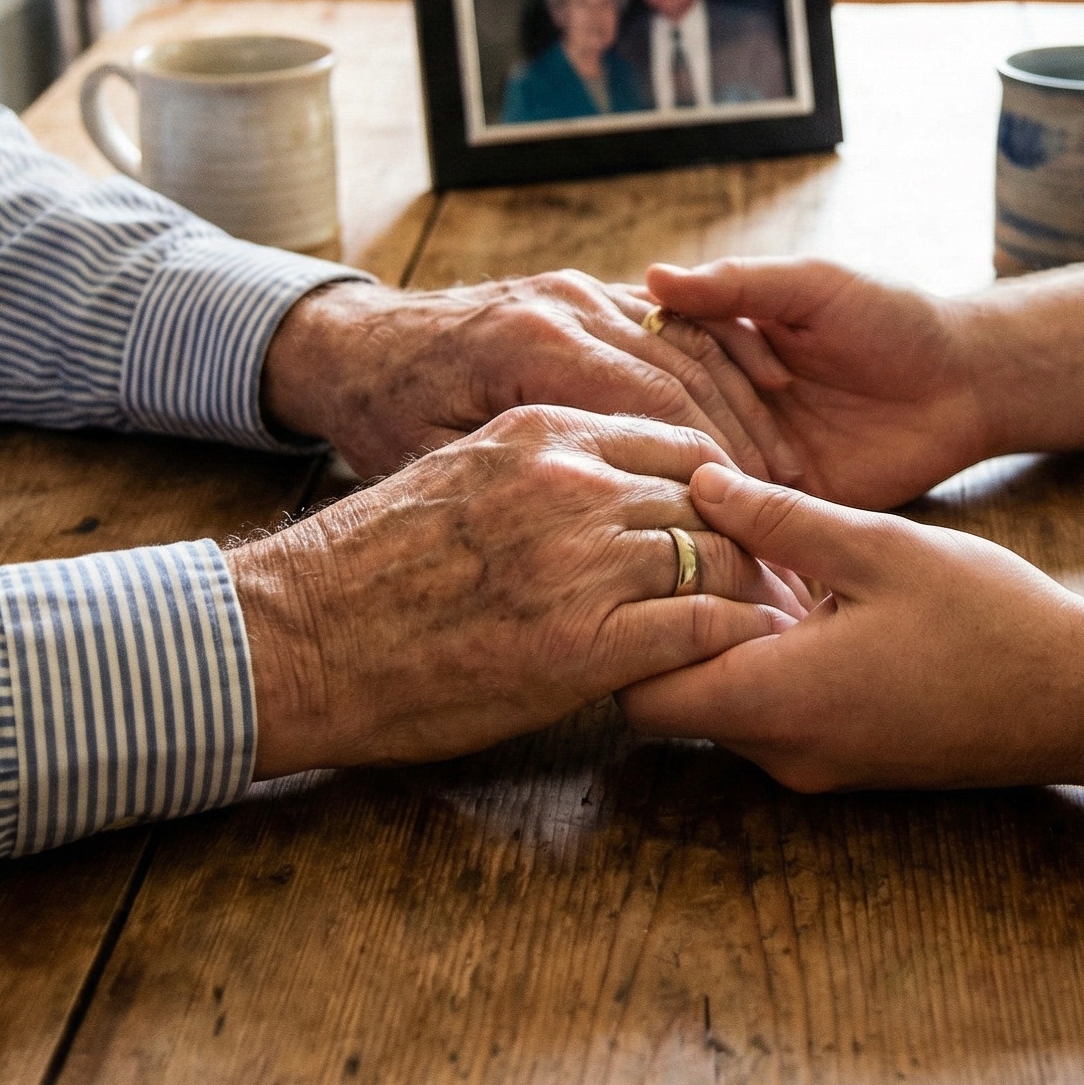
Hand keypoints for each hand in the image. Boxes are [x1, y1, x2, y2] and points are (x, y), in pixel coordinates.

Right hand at [228, 408, 804, 776]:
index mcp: (540, 430)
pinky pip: (698, 628)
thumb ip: (537, 469)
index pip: (674, 434)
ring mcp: (580, 558)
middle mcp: (571, 480)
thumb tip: (599, 487)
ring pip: (715, 553)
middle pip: (705, 491)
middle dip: (749, 530)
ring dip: (755, 587)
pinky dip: (737, 641)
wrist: (296, 637)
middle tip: (787, 564)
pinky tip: (757, 654)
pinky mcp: (582, 642)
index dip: (719, 474)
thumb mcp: (458, 474)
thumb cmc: (367, 565)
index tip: (741, 507)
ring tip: (785, 613)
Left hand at [262, 274, 789, 481]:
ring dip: (740, 407)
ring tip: (780, 473)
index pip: (659, 404)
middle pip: (685, 373)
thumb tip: (620, 550)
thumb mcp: (442, 463)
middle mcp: (566, 304)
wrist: (351, 351)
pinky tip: (749, 420)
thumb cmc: (384, 423)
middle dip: (742, 442)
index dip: (715, 469)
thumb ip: (531, 490)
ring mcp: (579, 291)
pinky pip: (670, 326)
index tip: (752, 524)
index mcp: (534, 343)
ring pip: (688, 345)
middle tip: (786, 506)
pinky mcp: (585, 292)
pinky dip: (715, 370)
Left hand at [619, 462, 1083, 791]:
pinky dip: (767, 653)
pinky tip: (797, 583)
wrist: (1083, 700)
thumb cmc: (988, 620)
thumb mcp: (879, 546)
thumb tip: (699, 481)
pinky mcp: (846, 755)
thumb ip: (780, 519)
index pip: (638, 695)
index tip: (641, 554)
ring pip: (726, 698)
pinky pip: (775, 706)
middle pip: (675, 698)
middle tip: (684, 536)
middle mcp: (783, 750)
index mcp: (778, 701)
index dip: (627, 626)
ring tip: (740, 546)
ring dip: (725, 633)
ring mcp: (816, 761)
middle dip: (672, 621)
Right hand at [643, 258, 992, 507]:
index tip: (618, 369)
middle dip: (661, 426)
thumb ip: (739, 284)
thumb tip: (652, 276)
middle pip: (674, 415)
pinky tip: (698, 524)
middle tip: (628, 445)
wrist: (964, 384)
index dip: (646, 361)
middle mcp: (733, 396)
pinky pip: (745, 513)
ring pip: (700, 467)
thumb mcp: (813, 285)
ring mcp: (758, 450)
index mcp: (731, 340)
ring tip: (652, 489)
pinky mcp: (789, 499)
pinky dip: (724, 517)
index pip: (664, 353)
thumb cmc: (892, 317)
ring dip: (685, 476)